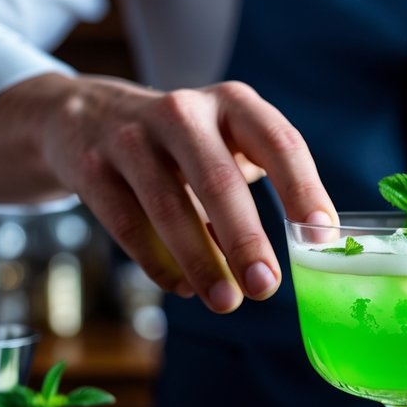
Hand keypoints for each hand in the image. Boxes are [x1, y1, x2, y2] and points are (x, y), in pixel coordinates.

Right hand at [0, 74, 335, 312]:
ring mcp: (132, 137)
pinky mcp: (92, 167)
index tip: (320, 236)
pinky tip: (184, 288)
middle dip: (246, 240)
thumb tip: (295, 259)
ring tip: (226, 302)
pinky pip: (129, 225)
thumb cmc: (182, 146)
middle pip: (220, 181)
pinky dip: (159, 264)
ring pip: (170, 207)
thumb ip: (260, 191)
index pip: (279, 142)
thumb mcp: (226, 146)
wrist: (85, 116)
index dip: (303, 190)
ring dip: (201, 262)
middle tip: (266, 287)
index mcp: (232, 104)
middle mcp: (184, 112)